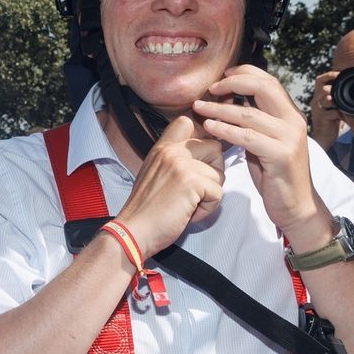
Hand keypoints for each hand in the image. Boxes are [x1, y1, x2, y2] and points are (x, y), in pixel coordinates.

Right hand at [115, 114, 224, 255]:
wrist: (134, 231)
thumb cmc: (146, 210)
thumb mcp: (155, 174)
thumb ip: (175, 161)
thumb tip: (202, 159)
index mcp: (162, 148)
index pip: (186, 123)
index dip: (201, 138)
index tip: (199, 156)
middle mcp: (172, 151)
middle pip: (215, 147)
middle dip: (213, 171)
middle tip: (195, 190)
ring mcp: (182, 165)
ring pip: (220, 174)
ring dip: (210, 195)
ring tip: (188, 205)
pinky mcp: (192, 182)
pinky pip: (218, 193)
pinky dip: (208, 209)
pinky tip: (188, 213)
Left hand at [192, 65, 322, 232]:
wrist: (296, 207)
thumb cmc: (276, 176)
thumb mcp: (264, 143)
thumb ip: (253, 124)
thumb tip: (230, 105)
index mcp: (290, 114)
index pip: (268, 81)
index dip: (244, 73)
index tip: (222, 76)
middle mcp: (293, 121)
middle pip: (263, 87)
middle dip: (233, 83)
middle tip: (210, 88)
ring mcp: (289, 137)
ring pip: (249, 114)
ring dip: (220, 108)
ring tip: (199, 107)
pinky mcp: (281, 155)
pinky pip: (248, 137)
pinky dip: (225, 130)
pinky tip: (209, 127)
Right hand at [309, 70, 341, 149]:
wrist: (324, 136)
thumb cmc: (331, 119)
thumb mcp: (333, 104)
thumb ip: (338, 95)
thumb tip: (352, 82)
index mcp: (318, 95)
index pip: (320, 79)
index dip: (330, 75)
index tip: (342, 74)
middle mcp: (316, 101)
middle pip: (323, 88)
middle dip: (335, 88)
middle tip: (346, 90)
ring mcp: (318, 110)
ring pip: (327, 99)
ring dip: (338, 100)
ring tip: (347, 103)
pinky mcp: (322, 119)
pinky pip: (332, 112)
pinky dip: (342, 112)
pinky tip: (347, 114)